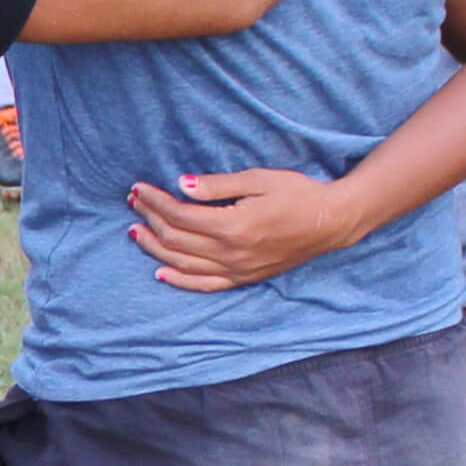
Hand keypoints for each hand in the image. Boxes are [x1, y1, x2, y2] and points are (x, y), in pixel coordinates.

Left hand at [127, 167, 361, 291]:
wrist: (331, 221)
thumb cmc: (297, 194)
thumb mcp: (258, 179)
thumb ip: (217, 186)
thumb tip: (180, 185)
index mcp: (233, 226)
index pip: (179, 215)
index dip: (156, 201)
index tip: (140, 188)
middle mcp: (232, 253)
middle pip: (176, 239)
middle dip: (150, 219)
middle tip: (134, 202)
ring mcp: (238, 270)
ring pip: (184, 264)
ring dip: (155, 248)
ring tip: (136, 232)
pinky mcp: (246, 278)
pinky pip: (206, 285)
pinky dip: (181, 281)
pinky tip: (161, 273)